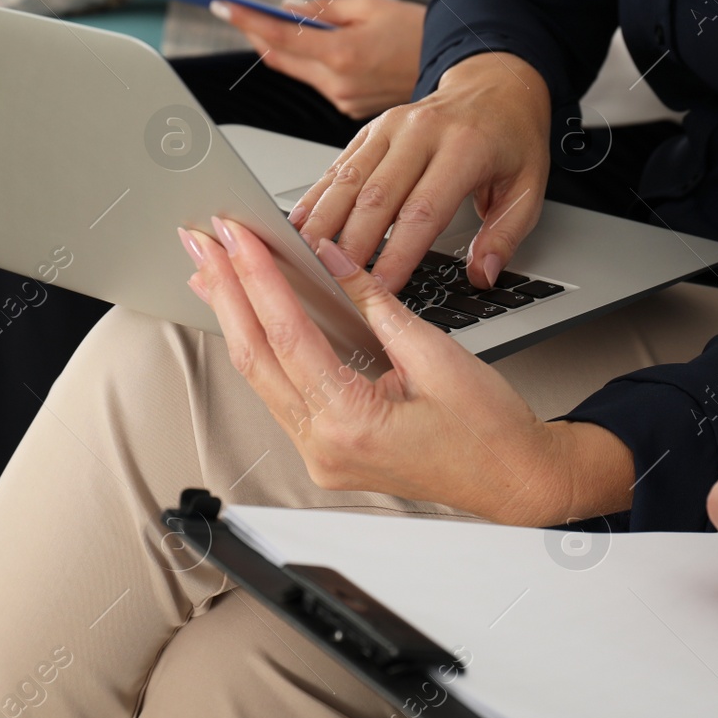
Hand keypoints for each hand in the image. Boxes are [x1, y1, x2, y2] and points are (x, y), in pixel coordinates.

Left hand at [180, 218, 630, 523]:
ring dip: (235, 319)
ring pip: (261, 378)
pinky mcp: (327, 451)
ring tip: (211, 272)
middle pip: (257, 358)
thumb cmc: (490, 431)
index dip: (257, 279)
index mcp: (352, 424)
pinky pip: (282, 393)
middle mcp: (326, 446)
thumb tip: (332, 259)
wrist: (515, 480)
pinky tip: (249, 317)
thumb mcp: (434, 352)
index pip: (288, 337)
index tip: (236, 238)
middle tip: (202, 244)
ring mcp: (322, 455)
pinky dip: (264, 348)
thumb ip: (373, 302)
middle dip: (226, 292)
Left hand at [211, 0, 424, 118]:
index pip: (280, 38)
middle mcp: (338, 83)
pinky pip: (318, 82)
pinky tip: (318, 47)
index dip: (248, 21)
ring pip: (298, 71)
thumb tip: (287, 8)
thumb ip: (323, 9)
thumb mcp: (369, 6)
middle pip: (280, 58)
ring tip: (279, 23)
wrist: (453, 65)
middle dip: (258, 33)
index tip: (224, 7)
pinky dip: (310, 63)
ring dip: (285, 48)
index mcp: (343, 54)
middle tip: (239, 11)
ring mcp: (343, 99)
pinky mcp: (348, 108)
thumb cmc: (416, 32)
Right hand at [292, 51, 549, 292]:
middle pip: (377, 197)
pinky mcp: (372, 129)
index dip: (398, 253)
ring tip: (307, 258)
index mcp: (465, 147)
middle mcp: (422, 132)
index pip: (423, 211)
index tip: (382, 288)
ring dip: (325, 222)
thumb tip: (483, 274)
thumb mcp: (528, 188)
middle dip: (352, 246)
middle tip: (335, 282)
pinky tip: (300, 224)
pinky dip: (317, 197)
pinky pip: (339, 165)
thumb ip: (505, 235)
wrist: (497, 84)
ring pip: (349, 180)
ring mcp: (391, 127)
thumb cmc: (511, 139)